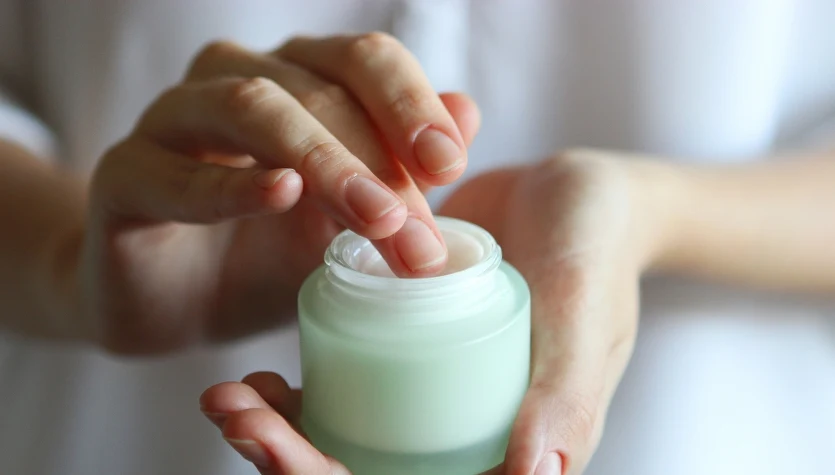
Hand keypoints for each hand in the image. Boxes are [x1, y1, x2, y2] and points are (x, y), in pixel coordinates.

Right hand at [76, 33, 479, 352]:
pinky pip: (173, 171)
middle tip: (419, 231)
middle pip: (316, 85)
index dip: (410, 103)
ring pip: (251, 108)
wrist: (177, 306)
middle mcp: (233, 80)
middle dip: (377, 158)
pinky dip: (231, 185)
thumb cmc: (269, 255)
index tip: (450, 166)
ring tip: (375, 217)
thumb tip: (468, 114)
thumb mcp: (349, 221)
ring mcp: (172, 121)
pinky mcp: (123, 176)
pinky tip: (279, 195)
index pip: (362, 60)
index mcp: (295, 79)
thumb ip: (403, 171)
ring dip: (323, 162)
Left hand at [199, 150, 674, 473]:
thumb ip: (567, 391)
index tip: (270, 443)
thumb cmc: (596, 249)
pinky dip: (299, 394)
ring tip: (229, 396)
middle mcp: (468, 434)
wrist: (579, 195)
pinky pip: (351, 392)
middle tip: (231, 409)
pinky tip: (258, 374)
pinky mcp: (410, 355)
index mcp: (512, 446)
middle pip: (363, 471)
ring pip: (348, 441)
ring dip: (278, 431)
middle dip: (286, 455)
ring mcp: (433, 397)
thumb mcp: (585, 310)